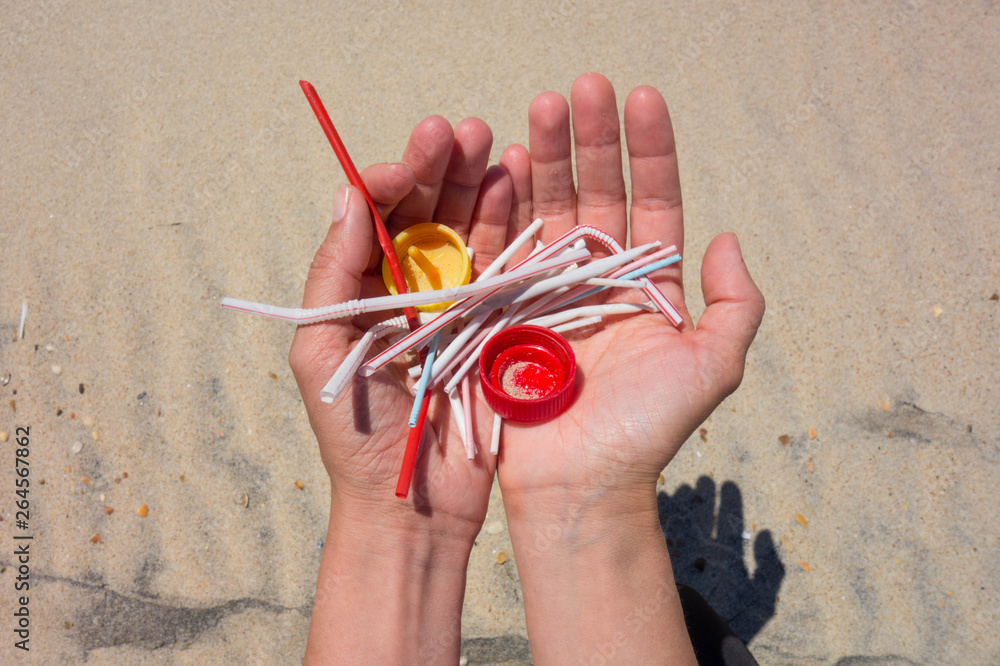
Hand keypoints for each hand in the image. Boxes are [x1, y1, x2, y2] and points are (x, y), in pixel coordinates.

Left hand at [291, 115, 512, 663]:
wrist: (415, 504)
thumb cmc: (357, 438)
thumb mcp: (323, 353)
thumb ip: (332, 276)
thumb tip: (347, 198)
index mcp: (362, 291)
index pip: (374, 217)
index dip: (391, 180)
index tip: (410, 161)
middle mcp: (410, 288)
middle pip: (426, 212)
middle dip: (441, 168)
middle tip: (460, 131)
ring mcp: (458, 304)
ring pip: (470, 229)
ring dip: (481, 183)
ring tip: (496, 140)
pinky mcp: (500, 326)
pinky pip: (508, 266)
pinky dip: (517, 224)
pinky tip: (525, 184)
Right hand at [494, 73, 764, 663]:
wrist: (580, 483)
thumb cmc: (647, 430)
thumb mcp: (712, 367)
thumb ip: (735, 305)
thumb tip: (726, 238)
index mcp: (648, 284)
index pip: (653, 201)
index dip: (650, 150)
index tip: (642, 98)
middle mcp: (598, 278)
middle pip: (597, 192)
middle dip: (592, 139)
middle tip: (583, 87)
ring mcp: (548, 289)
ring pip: (550, 208)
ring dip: (549, 157)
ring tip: (544, 107)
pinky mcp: (506, 307)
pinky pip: (507, 246)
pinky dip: (507, 203)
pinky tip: (509, 161)